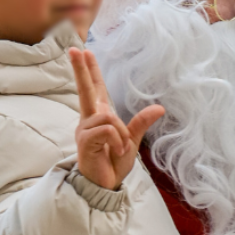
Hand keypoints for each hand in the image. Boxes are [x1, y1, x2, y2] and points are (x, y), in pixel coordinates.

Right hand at [70, 47, 162, 190]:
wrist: (104, 186)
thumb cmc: (113, 163)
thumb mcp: (132, 140)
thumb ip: (141, 122)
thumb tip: (159, 107)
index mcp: (98, 117)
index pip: (94, 89)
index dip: (89, 70)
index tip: (83, 51)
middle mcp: (89, 120)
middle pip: (85, 89)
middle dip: (80, 69)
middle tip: (74, 49)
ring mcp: (85, 130)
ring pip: (109, 117)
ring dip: (121, 134)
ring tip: (120, 149)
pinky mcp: (84, 141)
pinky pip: (107, 130)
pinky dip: (117, 140)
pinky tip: (115, 152)